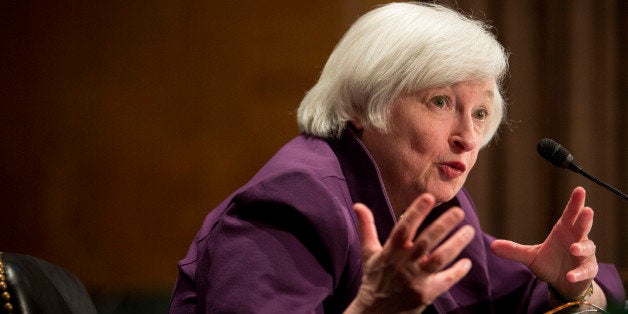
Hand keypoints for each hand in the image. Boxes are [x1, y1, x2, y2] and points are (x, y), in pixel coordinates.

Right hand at [344, 193, 474, 312]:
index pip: (404, 228)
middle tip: (459, 212)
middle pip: (426, 241)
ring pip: (439, 259)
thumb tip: (358, 205)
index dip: (416, 212)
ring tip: (469, 231)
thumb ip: (367, 227)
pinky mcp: (425, 294)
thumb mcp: (369, 253)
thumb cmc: (374, 279)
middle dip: (443, 225)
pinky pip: (445, 281)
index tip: (429, 197)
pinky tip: (467, 262)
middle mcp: (403, 264)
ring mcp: (415, 280)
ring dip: (455, 244)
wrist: (375, 312)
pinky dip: (457, 272)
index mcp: (390, 251)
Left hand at [490, 187, 603, 303]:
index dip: (575, 203)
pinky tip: (570, 275)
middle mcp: (577, 240)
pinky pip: (586, 271)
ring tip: (573, 248)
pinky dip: (579, 273)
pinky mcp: (587, 271)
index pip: (570, 214)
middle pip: (583, 226)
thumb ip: (514, 250)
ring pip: (588, 248)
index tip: (579, 190)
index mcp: (563, 231)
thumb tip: (492, 246)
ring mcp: (584, 255)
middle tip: (587, 210)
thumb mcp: (530, 256)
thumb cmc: (549, 264)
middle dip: (585, 218)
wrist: (562, 284)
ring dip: (582, 247)